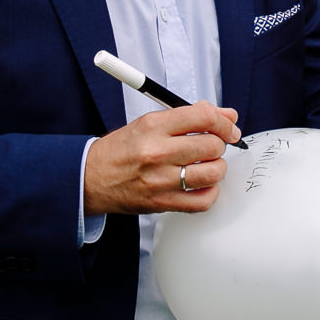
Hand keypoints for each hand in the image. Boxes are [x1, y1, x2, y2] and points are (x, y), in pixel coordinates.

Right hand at [82, 102, 243, 216]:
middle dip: (220, 144)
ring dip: (217, 168)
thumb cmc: (122, 149)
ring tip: (207, 165)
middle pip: (212, 146)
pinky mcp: (162, 203)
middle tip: (213, 146)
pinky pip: (203, 201)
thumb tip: (227, 115)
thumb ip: (189, 116)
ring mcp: (160, 180)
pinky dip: (209, 192)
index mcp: (154, 126)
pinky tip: (201, 184)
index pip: (203, 117)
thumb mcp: (150, 122)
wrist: (91, 178)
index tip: (229, 127)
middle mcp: (157, 152)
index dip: (224, 122)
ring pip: (212, 173)